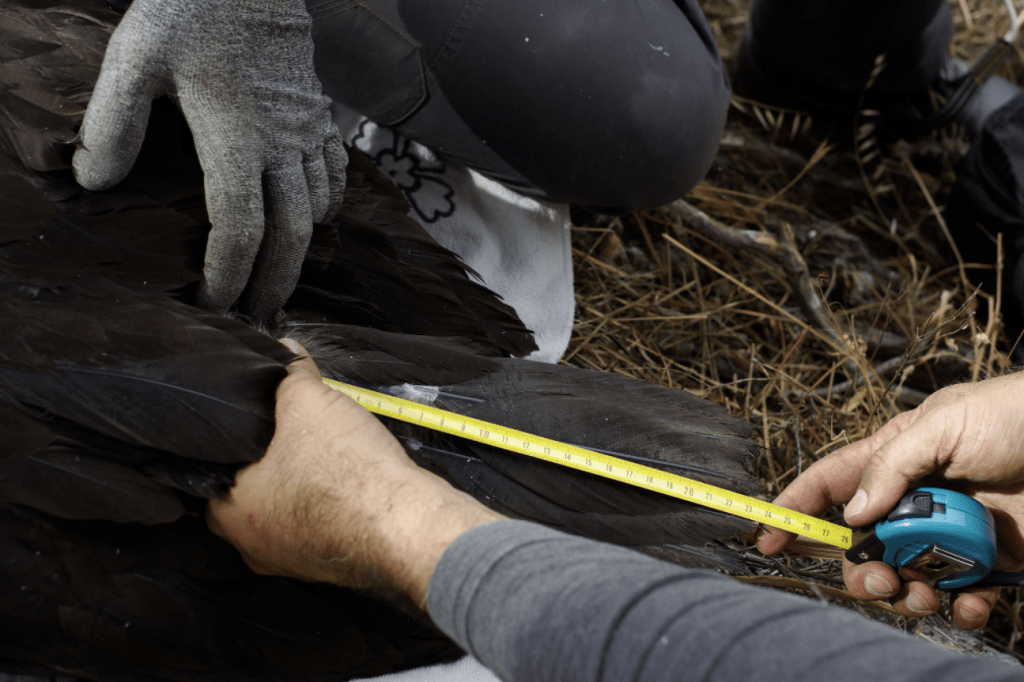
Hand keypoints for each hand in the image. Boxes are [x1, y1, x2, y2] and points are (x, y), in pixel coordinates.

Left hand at [74, 0, 346, 321]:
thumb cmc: (189, 13)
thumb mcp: (134, 57)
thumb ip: (112, 122)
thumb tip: (92, 181)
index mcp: (235, 138)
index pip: (239, 228)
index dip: (228, 275)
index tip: (213, 305)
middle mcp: (281, 144)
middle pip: (290, 236)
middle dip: (273, 284)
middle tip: (256, 318)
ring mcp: (307, 133)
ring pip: (317, 212)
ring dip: (299, 253)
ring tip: (276, 279)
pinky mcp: (320, 118)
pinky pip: (334, 179)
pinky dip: (324, 210)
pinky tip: (307, 221)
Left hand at [207, 340, 503, 605]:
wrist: (405, 524)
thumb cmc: (345, 469)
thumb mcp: (310, 401)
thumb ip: (291, 374)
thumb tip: (287, 350)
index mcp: (225, 513)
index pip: (217, 465)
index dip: (241, 435)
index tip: (262, 417)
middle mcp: (250, 547)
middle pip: (252, 488)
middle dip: (273, 459)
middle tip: (296, 430)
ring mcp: (291, 563)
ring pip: (288, 509)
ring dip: (304, 484)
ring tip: (327, 452)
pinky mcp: (328, 565)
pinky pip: (320, 526)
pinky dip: (331, 505)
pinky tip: (350, 480)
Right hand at [757, 372, 1023, 628]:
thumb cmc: (1014, 413)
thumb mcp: (944, 423)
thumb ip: (892, 464)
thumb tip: (852, 513)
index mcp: (894, 458)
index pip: (829, 484)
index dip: (793, 509)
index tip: (768, 538)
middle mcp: (914, 500)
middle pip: (862, 546)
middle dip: (860, 572)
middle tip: (880, 580)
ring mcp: (950, 533)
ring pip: (905, 577)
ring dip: (907, 596)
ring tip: (928, 595)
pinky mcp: (989, 561)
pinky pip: (961, 595)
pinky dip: (960, 609)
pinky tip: (969, 602)